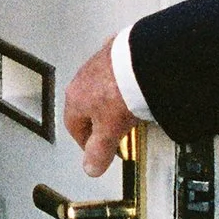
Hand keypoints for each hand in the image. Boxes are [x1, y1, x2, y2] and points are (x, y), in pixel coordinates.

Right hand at [62, 42, 132, 177]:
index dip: (85, 143)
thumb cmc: (123, 92)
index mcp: (75, 98)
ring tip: (128, 109)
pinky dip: (124, 79)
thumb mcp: (110, 131)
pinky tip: (136, 85)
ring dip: (110, 99)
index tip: (97, 151)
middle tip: (113, 132)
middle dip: (98, 121)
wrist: (144, 61)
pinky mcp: (118, 51)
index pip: (73, 126)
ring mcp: (99, 62)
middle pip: (86, 105)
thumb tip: (91, 168)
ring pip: (100, 86)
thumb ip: (99, 152)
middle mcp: (83, 78)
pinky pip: (118, 70)